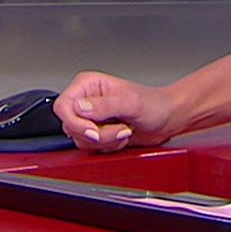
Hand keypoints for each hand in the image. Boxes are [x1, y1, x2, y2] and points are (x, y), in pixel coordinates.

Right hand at [54, 70, 180, 152]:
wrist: (167, 118)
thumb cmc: (155, 104)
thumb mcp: (131, 102)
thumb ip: (104, 105)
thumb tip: (79, 107)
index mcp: (88, 84)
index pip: (63, 105)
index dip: (75, 122)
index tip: (94, 130)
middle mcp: (86, 100)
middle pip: (71, 126)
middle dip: (97, 134)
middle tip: (119, 129)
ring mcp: (90, 117)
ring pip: (80, 139)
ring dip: (105, 141)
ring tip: (124, 130)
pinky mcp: (96, 132)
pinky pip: (91, 147)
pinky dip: (108, 147)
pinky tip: (121, 136)